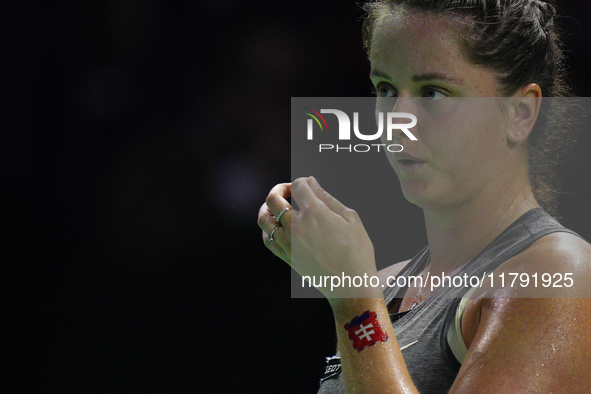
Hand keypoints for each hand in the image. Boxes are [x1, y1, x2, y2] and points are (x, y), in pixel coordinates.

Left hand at [258, 177, 378, 298]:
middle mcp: (296, 225)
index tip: (307, 185)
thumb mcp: (350, 218)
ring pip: (264, 219)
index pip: (298, 186)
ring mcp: (288, 242)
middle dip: (279, 189)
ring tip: (277, 207)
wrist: (350, 284)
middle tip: (288, 191)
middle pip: (273, 199)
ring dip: (267, 208)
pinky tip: (277, 228)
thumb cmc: (356, 251)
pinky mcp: (285, 256)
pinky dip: (268, 230)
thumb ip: (327, 197)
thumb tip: (310, 182)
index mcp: (314, 212)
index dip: (302, 181)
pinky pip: (267, 239)